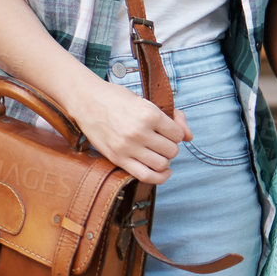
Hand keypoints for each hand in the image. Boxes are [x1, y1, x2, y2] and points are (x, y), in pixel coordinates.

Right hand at [70, 76, 190, 183]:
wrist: (86, 101)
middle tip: (163, 142)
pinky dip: (159, 177)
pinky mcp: (118, 158)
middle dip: (171, 147)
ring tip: (159, 153)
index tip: (170, 131)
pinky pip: (145, 176)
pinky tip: (163, 171)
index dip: (177, 133)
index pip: (177, 134)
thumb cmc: (116, 98)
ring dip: (165, 160)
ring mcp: (128, 147)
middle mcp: (139, 132)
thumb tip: (190, 137)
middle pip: (172, 150)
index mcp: (148, 114)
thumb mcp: (145, 101)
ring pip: (161, 164)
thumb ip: (171, 117)